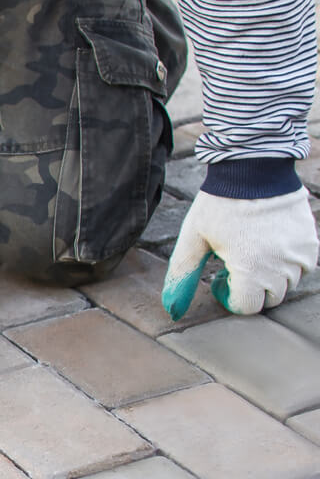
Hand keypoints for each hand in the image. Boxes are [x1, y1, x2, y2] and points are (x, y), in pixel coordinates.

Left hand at [162, 187, 318, 320]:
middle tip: (232, 265)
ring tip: (249, 252)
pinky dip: (287, 263)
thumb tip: (171, 308)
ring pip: (287, 284)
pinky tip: (268, 244)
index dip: (228, 297)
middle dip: (248, 289)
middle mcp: (280, 266)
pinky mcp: (311, 242)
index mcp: (250, 269)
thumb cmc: (219, 204)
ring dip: (268, 277)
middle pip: (268, 298)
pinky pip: (302, 266)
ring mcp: (299, 254)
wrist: (253, 169)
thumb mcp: (193, 239)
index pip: (247, 307)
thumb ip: (182, 275)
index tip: (218, 278)